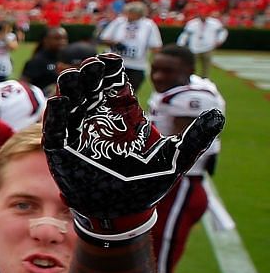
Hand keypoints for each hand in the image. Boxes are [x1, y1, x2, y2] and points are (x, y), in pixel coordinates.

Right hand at [43, 54, 223, 234]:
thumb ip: (195, 138)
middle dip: (87, 72)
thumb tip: (218, 114)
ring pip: (68, 100)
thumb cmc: (146, 185)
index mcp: (122, 115)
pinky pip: (54, 127)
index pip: (112, 82)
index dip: (108, 68)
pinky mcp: (61, 148)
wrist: (120, 212)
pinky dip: (54, 114)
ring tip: (72, 77)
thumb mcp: (174, 160)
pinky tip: (60, 102)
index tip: (110, 60)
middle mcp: (97, 118)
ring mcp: (76, 132)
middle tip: (91, 66)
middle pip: (88, 85)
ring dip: (68, 86)